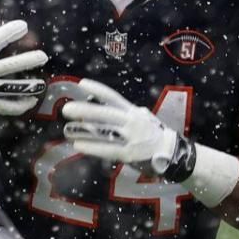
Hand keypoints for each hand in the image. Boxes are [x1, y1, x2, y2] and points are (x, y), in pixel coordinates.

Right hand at [0, 21, 47, 122]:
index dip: (9, 32)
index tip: (23, 25)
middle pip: (10, 67)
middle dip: (28, 60)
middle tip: (43, 56)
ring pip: (12, 89)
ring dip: (30, 87)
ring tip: (42, 83)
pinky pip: (7, 107)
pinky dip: (20, 106)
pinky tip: (31, 101)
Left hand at [62, 79, 181, 170]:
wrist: (172, 152)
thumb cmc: (153, 134)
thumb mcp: (142, 118)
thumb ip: (124, 113)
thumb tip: (102, 108)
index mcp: (133, 112)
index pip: (113, 97)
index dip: (97, 89)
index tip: (81, 83)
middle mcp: (132, 122)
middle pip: (106, 114)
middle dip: (85, 110)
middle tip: (67, 109)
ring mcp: (131, 138)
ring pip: (105, 132)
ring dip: (84, 130)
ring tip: (68, 129)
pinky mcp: (130, 154)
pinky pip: (108, 149)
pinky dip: (92, 147)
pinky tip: (78, 145)